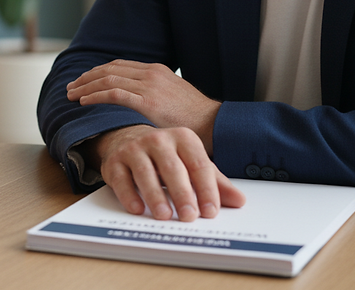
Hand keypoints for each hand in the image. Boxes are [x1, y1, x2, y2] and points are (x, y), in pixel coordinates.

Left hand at [67, 60, 220, 154]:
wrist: (215, 124)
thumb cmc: (195, 117)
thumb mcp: (173, 96)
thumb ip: (154, 94)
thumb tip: (138, 102)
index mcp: (155, 70)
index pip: (119, 65)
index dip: (97, 72)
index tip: (83, 80)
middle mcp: (150, 73)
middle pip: (109, 69)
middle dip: (86, 77)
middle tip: (71, 87)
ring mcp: (149, 85)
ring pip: (107, 79)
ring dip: (85, 86)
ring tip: (71, 95)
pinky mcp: (148, 101)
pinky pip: (114, 93)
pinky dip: (95, 96)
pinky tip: (83, 101)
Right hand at [92, 125, 245, 221]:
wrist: (127, 139)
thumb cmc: (166, 156)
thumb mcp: (192, 164)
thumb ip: (215, 182)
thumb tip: (239, 200)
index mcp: (183, 138)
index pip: (198, 164)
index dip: (206, 189)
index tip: (211, 211)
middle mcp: (157, 139)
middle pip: (172, 168)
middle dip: (182, 193)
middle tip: (189, 216)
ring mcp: (134, 149)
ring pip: (144, 172)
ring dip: (154, 195)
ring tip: (164, 215)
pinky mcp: (114, 161)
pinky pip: (120, 178)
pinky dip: (128, 195)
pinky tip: (137, 209)